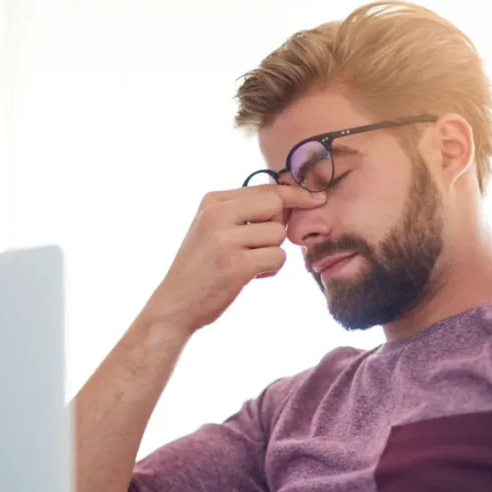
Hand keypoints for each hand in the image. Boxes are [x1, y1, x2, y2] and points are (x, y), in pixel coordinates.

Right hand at [144, 185, 326, 335]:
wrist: (175, 304)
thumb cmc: (201, 267)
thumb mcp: (212, 229)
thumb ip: (244, 212)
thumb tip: (290, 200)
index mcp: (212, 201)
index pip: (265, 188)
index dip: (294, 194)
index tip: (316, 197)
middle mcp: (217, 215)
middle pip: (276, 205)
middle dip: (278, 226)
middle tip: (260, 245)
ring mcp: (225, 240)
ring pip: (278, 234)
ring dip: (271, 253)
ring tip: (247, 265)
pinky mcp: (236, 265)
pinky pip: (277, 258)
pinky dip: (270, 270)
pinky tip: (250, 277)